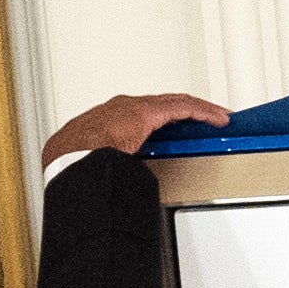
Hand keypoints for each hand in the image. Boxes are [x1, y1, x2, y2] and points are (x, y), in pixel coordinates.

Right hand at [42, 94, 230, 163]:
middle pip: (165, 104)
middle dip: (189, 109)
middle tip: (210, 116)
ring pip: (177, 103)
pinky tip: (218, 118)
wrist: (69, 156)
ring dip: (200, 109)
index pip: (147, 112)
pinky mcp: (147, 113)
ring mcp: (135, 108)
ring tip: (219, 116)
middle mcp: (124, 107)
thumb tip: (123, 184)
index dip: (167, 115)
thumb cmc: (74, 161)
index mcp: (112, 119)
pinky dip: (203, 112)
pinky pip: (183, 108)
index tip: (180, 124)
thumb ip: (113, 164)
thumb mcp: (98, 161)